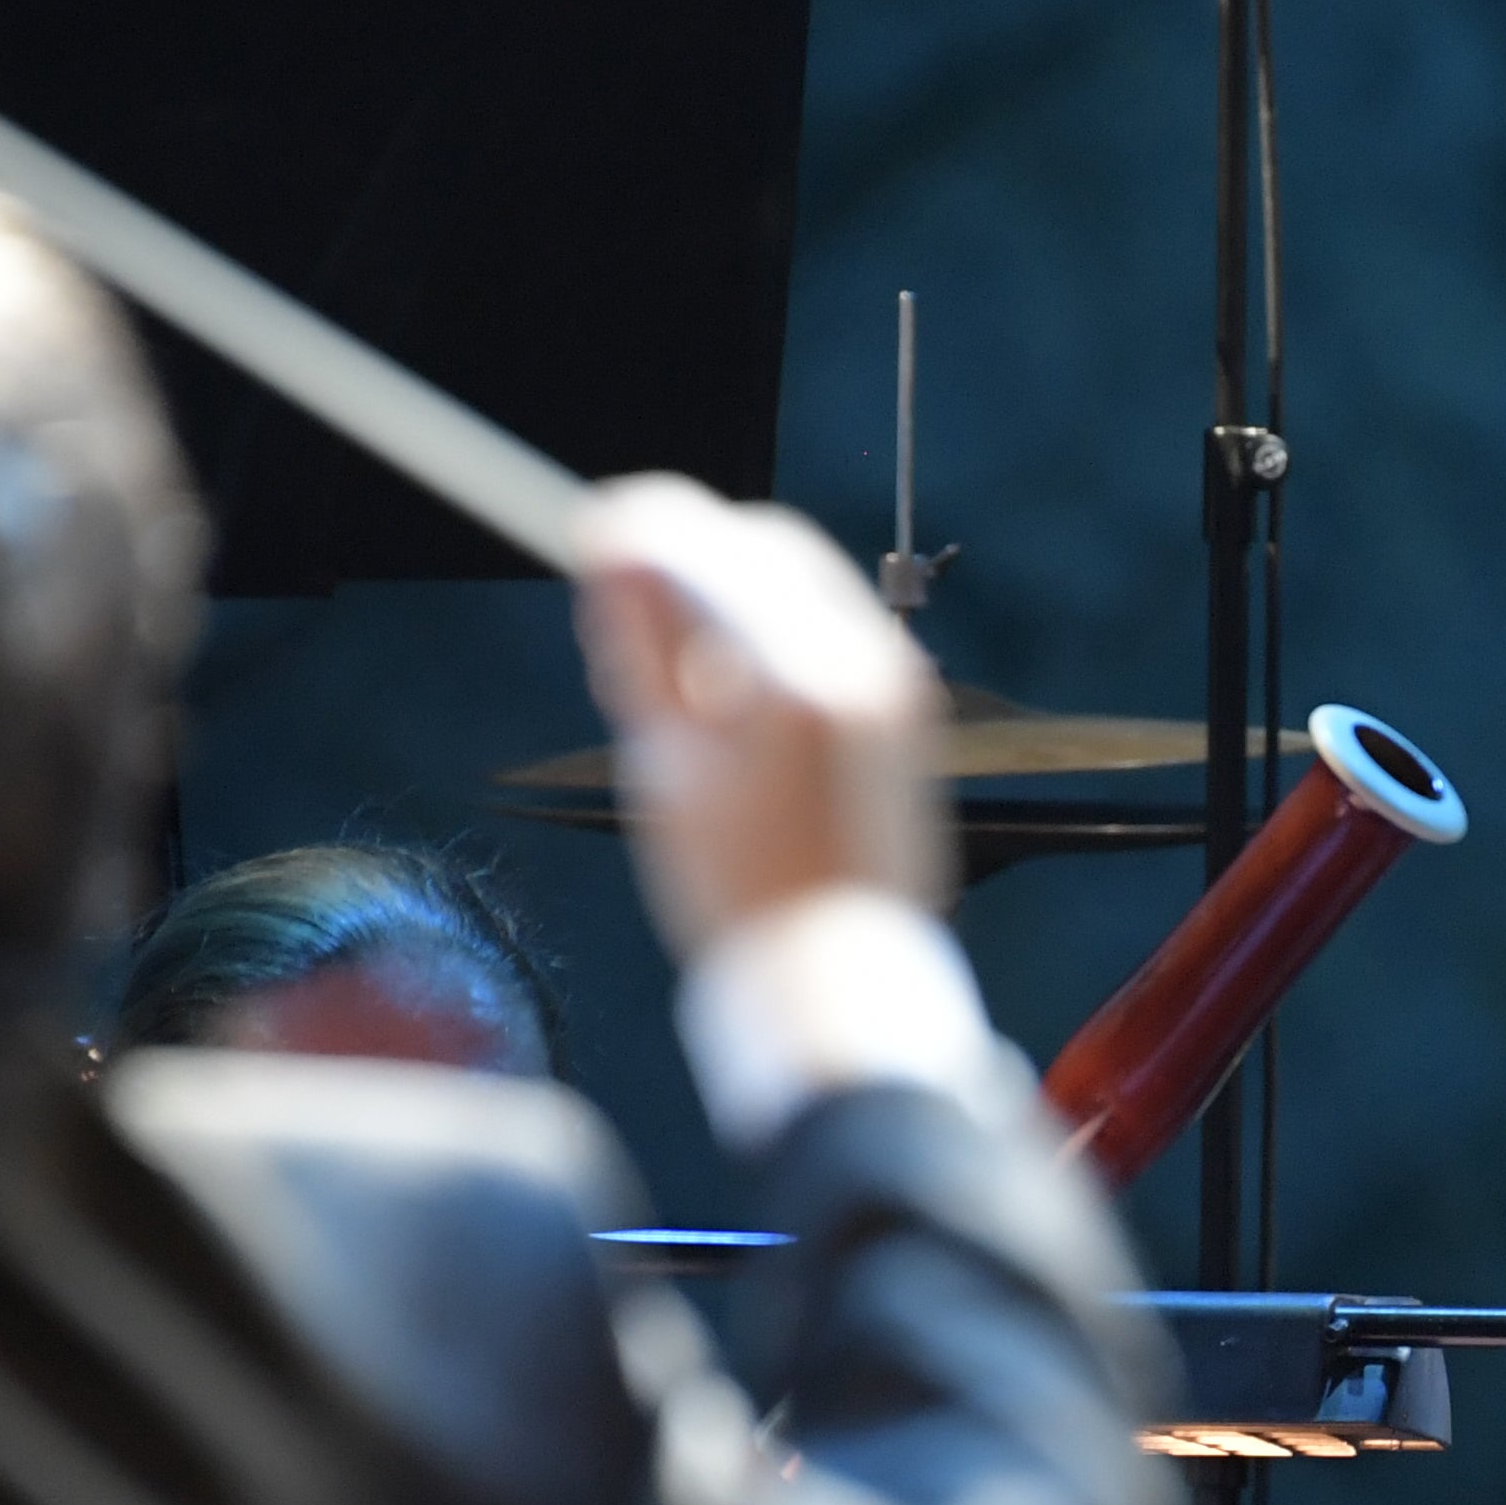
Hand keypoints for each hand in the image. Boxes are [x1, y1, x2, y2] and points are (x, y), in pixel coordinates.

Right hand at [568, 473, 950, 953]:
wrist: (841, 974)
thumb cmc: (739, 891)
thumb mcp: (664, 763)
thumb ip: (638, 647)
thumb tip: (612, 555)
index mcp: (791, 679)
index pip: (707, 552)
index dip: (643, 530)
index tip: (596, 530)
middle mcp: (860, 662)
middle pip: (764, 546)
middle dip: (694, 555)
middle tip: (626, 602)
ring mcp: (896, 680)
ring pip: (799, 582)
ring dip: (733, 595)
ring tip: (679, 683)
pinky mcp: (909, 703)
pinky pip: (832, 628)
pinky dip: (776, 635)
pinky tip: (736, 707)